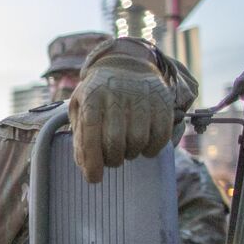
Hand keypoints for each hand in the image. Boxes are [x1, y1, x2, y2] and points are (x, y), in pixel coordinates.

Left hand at [68, 38, 175, 182]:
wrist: (125, 64)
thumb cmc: (98, 93)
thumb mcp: (80, 107)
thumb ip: (80, 135)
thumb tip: (85, 165)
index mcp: (93, 96)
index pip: (91, 134)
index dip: (92, 160)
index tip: (94, 179)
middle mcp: (117, 94)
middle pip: (116, 141)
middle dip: (113, 159)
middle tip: (112, 160)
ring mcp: (143, 96)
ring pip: (139, 140)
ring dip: (132, 154)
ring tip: (127, 150)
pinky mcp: (162, 100)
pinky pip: (161, 135)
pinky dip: (153, 149)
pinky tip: (145, 148)